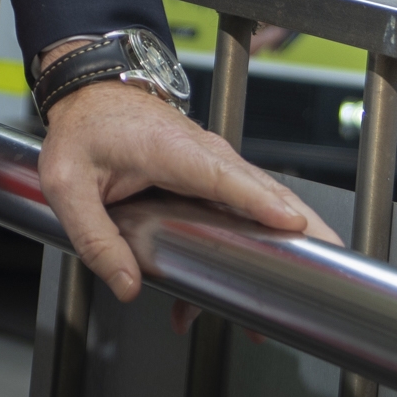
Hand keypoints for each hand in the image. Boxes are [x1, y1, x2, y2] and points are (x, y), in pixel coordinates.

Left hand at [35, 70, 334, 302]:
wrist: (91, 93)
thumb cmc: (84, 128)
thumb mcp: (68, 184)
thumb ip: (94, 236)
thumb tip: (127, 284)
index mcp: (173, 150)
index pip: (227, 178)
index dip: (263, 203)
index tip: (294, 226)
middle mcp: (206, 156)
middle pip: (268, 194)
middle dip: (301, 234)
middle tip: (329, 271)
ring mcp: (215, 167)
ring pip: (264, 208)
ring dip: (281, 251)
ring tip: (288, 302)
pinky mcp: (214, 180)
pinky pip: (243, 214)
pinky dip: (254, 249)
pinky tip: (234, 295)